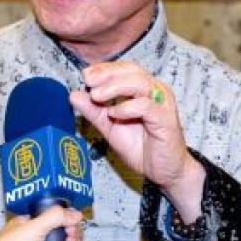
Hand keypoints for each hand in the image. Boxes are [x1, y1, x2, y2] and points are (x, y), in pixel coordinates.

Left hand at [70, 61, 204, 221]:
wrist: (163, 171)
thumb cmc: (142, 148)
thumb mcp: (110, 127)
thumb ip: (94, 111)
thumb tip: (74, 95)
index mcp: (144, 89)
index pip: (124, 69)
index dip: (105, 69)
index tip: (86, 75)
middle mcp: (155, 91)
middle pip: (132, 71)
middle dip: (107, 74)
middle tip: (88, 82)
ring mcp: (162, 103)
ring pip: (139, 83)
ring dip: (114, 87)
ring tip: (97, 96)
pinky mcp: (165, 118)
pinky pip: (146, 106)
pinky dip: (127, 107)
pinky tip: (114, 114)